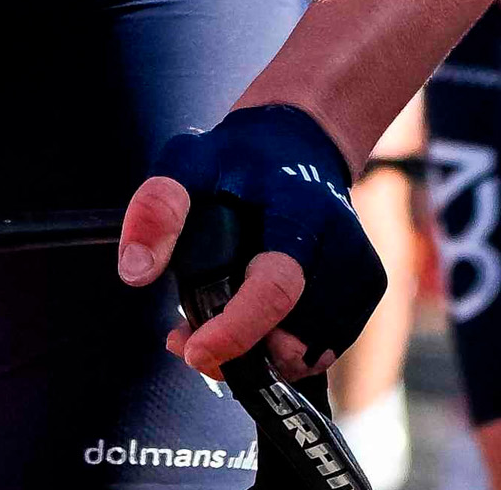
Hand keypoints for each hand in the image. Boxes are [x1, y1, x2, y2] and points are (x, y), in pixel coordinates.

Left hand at [117, 103, 384, 383]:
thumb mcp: (188, 161)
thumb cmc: (241, 156)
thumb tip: (135, 273)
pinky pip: (320, 349)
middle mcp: (342, 244)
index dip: (237, 330)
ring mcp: (359, 270)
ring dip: (255, 357)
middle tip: (186, 334)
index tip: (195, 352)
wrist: (302, 142)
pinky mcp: (364, 290)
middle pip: (295, 336)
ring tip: (214, 322)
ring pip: (308, 352)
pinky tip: (252, 324)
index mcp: (303, 209)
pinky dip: (282, 352)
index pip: (277, 286)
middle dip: (235, 353)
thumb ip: (159, 210)